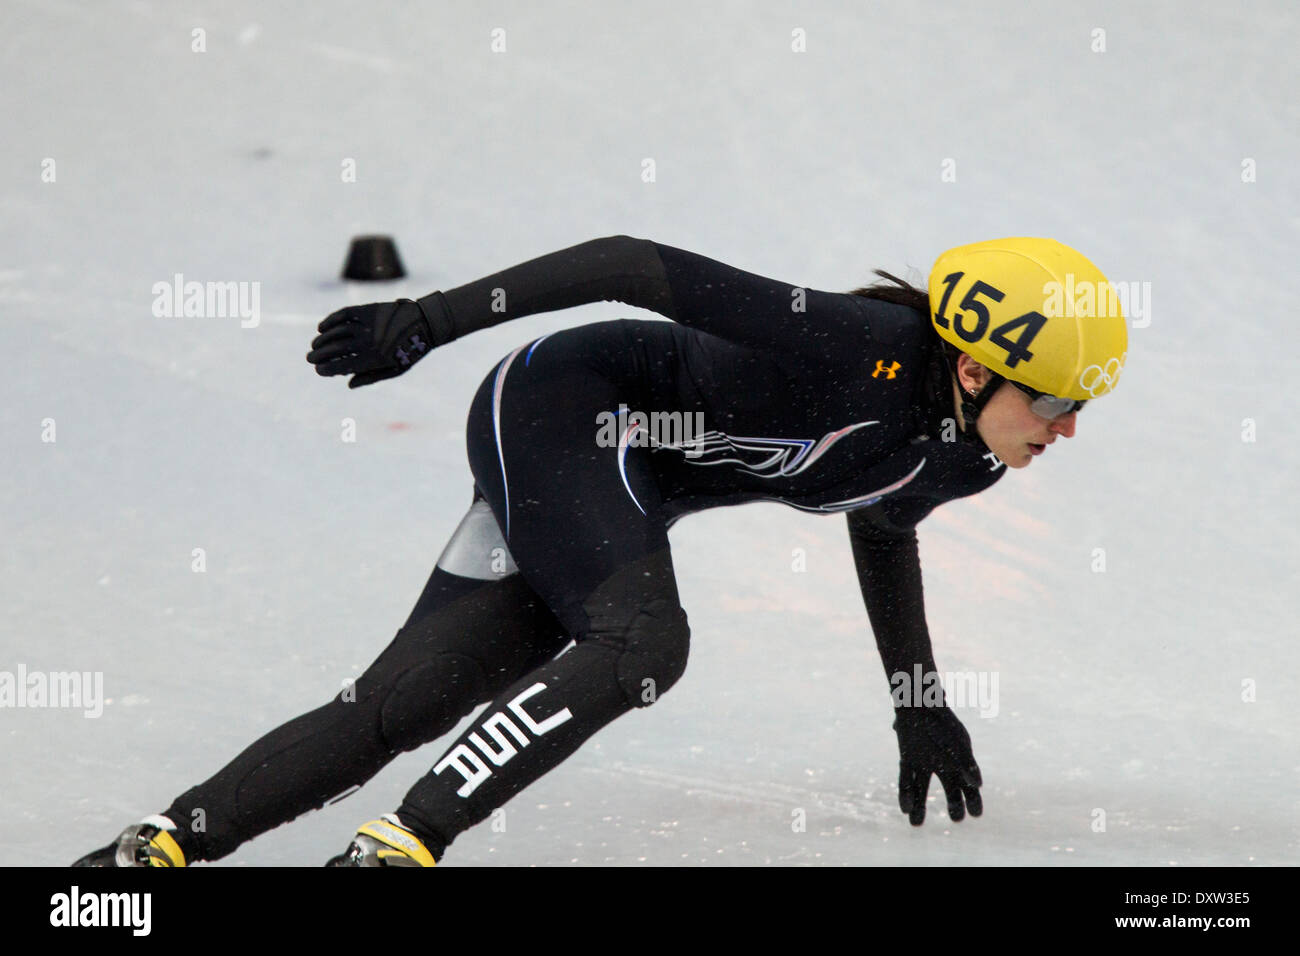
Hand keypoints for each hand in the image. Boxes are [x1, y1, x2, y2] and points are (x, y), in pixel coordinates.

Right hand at [307, 295, 448, 387]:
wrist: (426, 323)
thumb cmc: (410, 351)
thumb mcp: (395, 370)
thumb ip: (371, 377)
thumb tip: (348, 384)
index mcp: (374, 360)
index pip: (342, 366)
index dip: (327, 369)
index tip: (318, 370)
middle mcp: (367, 342)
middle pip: (335, 349)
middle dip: (319, 354)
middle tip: (309, 358)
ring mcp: (366, 325)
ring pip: (336, 332)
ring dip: (322, 339)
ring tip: (315, 344)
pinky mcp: (367, 310)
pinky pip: (343, 315)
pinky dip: (330, 321)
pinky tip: (322, 327)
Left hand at [891, 705, 982, 824]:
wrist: (919, 701)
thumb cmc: (942, 721)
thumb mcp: (958, 741)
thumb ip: (966, 764)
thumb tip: (977, 785)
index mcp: (959, 761)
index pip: (968, 786)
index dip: (973, 800)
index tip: (976, 814)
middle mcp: (942, 765)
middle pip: (949, 791)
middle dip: (953, 806)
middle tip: (957, 819)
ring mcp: (923, 763)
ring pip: (922, 790)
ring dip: (919, 807)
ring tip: (915, 824)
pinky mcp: (907, 759)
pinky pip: (906, 780)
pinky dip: (905, 794)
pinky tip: (905, 808)